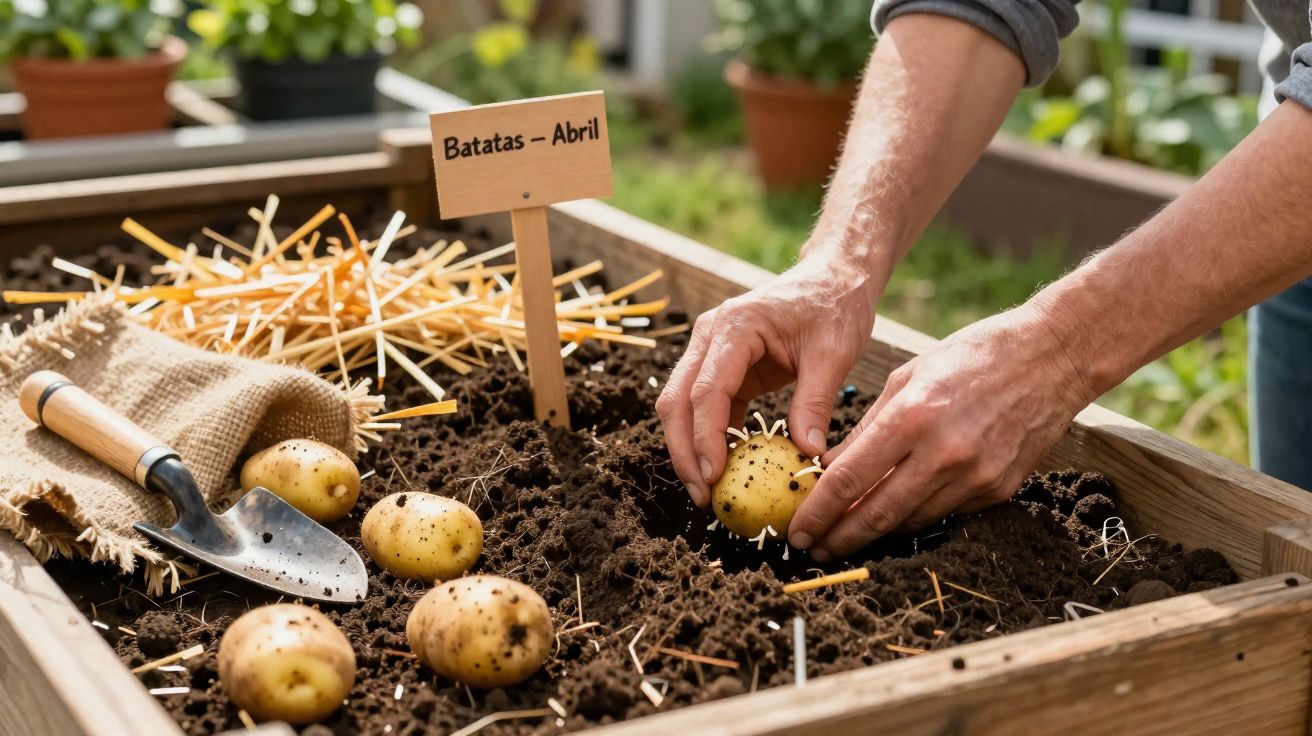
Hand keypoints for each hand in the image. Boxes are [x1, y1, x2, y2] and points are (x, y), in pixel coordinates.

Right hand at [657, 253, 877, 506]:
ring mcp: (711, 352)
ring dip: (690, 449)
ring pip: (682, 406)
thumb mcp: (834, 352)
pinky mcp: (723, 369)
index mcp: (735, 326)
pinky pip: (706, 409)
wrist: (832, 279)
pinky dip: (710, 439)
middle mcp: (710, 336)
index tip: (714, 477)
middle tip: (702, 496)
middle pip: (678, 400)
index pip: (707, 389)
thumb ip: (816, 401)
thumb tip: (807, 454)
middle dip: (684, 451)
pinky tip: (725, 470)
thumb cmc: (835, 306)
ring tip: (708, 492)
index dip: (706, 437)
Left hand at [787, 303, 1097, 560]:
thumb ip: (867, 427)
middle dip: (839, 537)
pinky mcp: (997, 489)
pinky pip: (943, 513)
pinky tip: (892, 519)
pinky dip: (913, 517)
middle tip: (812, 549)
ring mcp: (974, 476)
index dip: (817, 512)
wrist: (1052, 357)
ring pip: (909, 521)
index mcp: (912, 417)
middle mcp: (943, 453)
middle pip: (877, 514)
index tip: (797, 529)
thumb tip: (828, 468)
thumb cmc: (972, 355)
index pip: (849, 479)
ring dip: (873, 534)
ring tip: (843, 539)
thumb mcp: (907, 376)